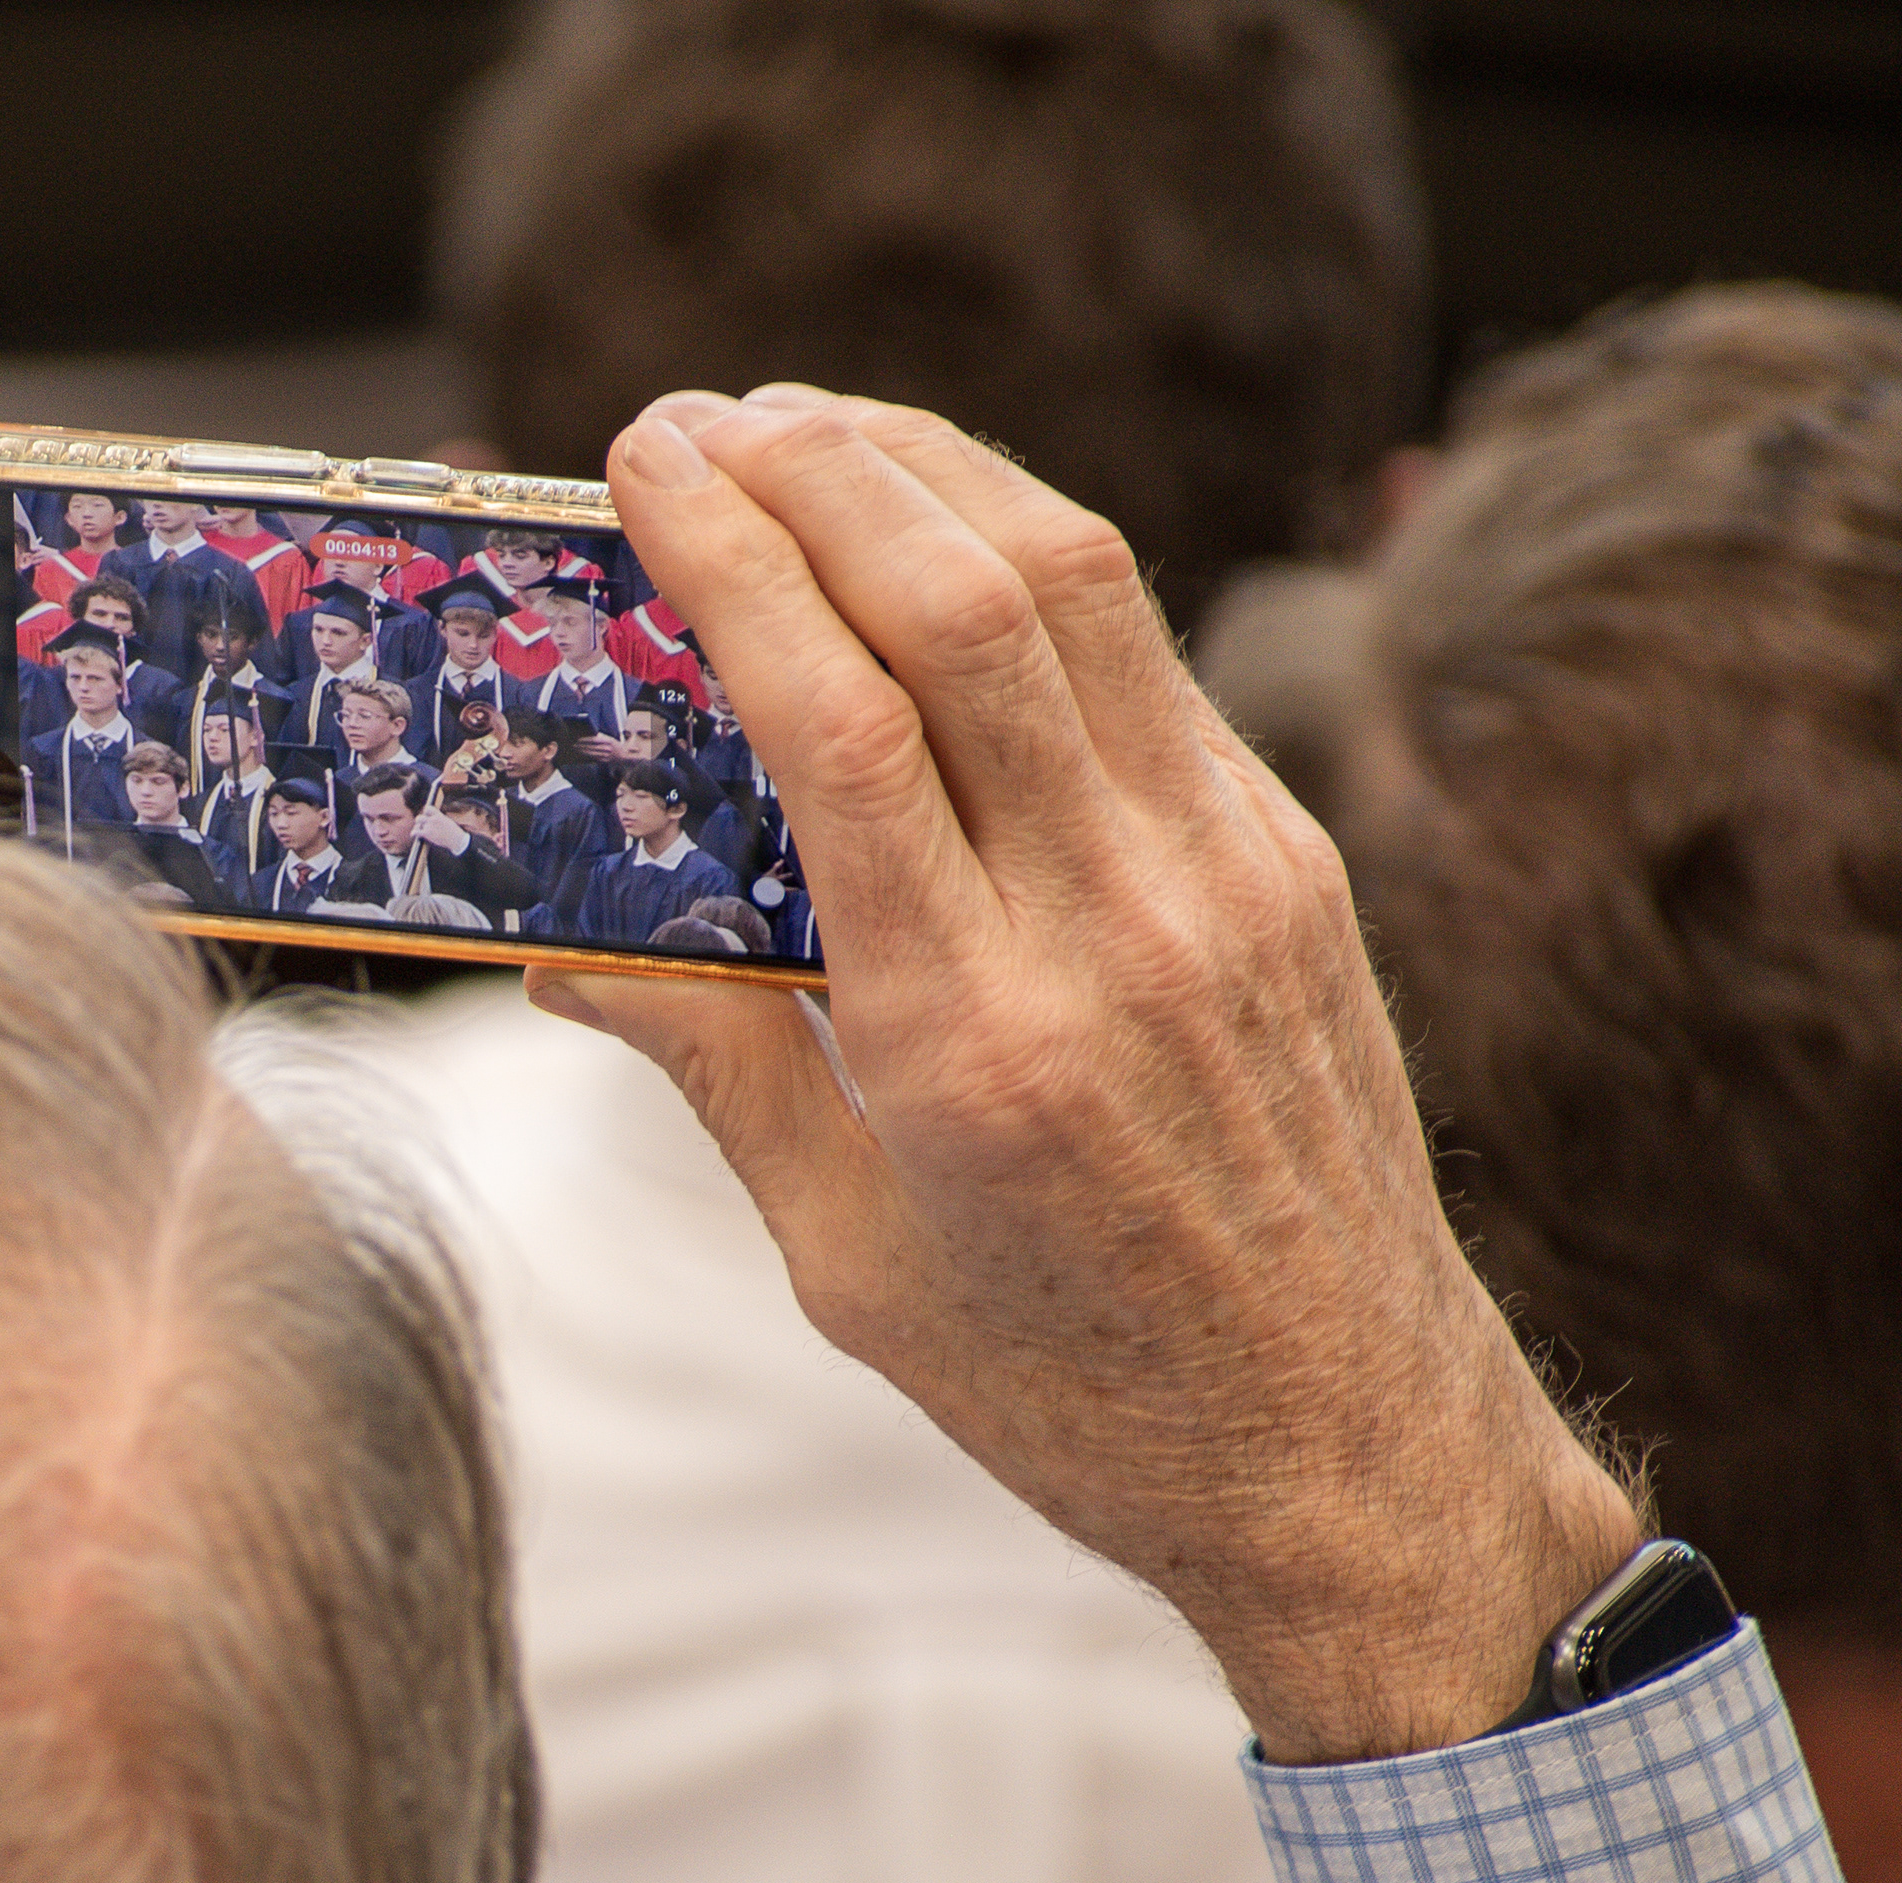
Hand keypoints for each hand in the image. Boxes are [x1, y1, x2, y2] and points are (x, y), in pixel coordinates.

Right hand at [544, 389, 1640, 1763]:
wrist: (1347, 1447)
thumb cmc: (1068, 1382)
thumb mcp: (844, 1254)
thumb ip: (710, 1064)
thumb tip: (553, 942)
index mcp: (974, 1040)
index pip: (846, 720)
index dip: (737, 556)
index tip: (645, 462)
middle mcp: (1118, 927)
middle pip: (971, 600)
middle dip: (818, 466)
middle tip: (695, 416)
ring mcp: (1229, 877)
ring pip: (1080, 585)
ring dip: (928, 472)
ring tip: (806, 431)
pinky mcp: (1290, 862)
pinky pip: (1144, 659)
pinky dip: (1025, 564)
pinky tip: (936, 550)